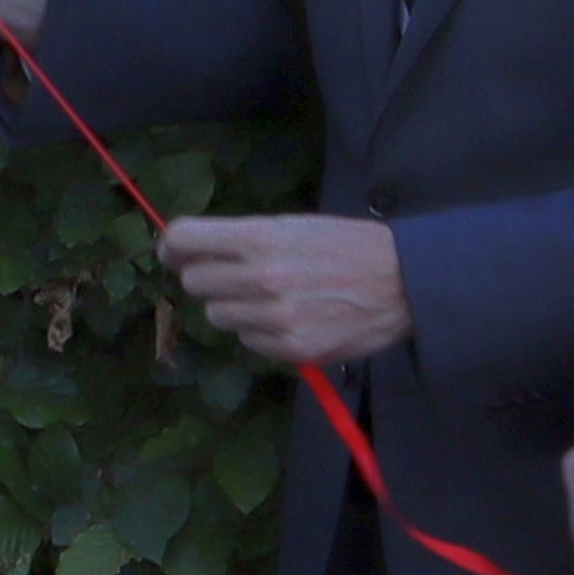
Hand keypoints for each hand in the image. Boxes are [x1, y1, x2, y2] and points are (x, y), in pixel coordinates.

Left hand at [163, 214, 410, 365]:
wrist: (402, 281)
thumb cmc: (344, 246)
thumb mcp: (292, 225)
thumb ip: (239, 238)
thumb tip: (183, 246)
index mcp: (260, 238)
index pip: (184, 239)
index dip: (171, 245)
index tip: (174, 251)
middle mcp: (262, 278)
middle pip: (193, 281)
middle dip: (207, 276)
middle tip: (233, 273)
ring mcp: (276, 317)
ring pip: (217, 315)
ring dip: (234, 305)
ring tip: (271, 295)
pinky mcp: (292, 348)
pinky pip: (248, 341)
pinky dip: (260, 331)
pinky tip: (290, 317)